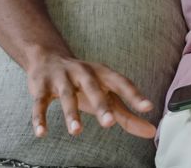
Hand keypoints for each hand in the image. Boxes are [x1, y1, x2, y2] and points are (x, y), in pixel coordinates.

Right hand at [26, 53, 156, 138]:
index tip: (148, 108)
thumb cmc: (84, 83)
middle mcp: (83, 72)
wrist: (47, 58)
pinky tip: (41, 133)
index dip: (135, 95)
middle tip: (109, 123)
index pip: (122, 83)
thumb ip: (128, 115)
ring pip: (67, 95)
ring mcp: (61, 78)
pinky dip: (39, 118)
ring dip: (71, 113)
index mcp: (103, 74)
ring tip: (76, 132)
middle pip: (93, 87)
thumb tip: (151, 132)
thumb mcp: (106, 94)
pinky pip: (39, 103)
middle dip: (101, 105)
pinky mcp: (41, 87)